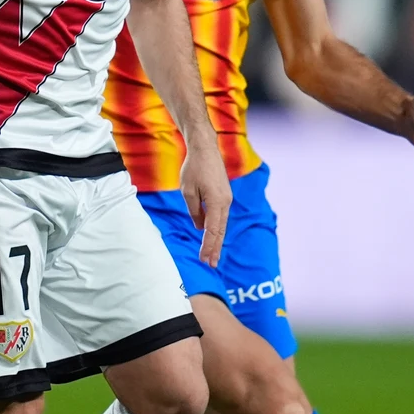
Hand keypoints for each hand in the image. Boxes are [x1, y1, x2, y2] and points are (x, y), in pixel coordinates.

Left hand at [178, 144, 231, 266]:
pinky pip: (220, 216)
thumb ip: (194, 211)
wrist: (205, 149)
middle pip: (220, 231)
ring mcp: (226, 199)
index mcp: (217, 202)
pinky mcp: (224, 195)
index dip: (208, 247)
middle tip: (211, 265)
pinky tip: (211, 236)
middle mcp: (225, 202)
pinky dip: (216, 228)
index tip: (204, 260)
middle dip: (215, 249)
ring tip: (212, 255)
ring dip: (216, 240)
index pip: (212, 231)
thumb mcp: (187, 192)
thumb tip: (199, 227)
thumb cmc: (194, 168)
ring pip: (222, 224)